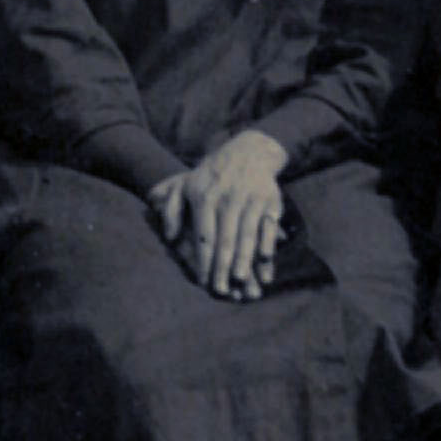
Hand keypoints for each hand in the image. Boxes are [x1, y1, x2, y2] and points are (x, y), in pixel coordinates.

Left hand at [163, 136, 292, 298]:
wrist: (249, 150)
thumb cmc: (211, 175)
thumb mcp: (185, 185)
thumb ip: (171, 210)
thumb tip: (170, 238)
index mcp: (204, 197)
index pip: (203, 234)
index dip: (203, 259)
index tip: (202, 282)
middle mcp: (228, 198)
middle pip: (226, 238)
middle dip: (223, 266)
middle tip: (221, 290)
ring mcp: (250, 199)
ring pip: (247, 234)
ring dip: (245, 260)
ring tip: (242, 282)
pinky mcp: (270, 200)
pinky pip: (269, 227)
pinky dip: (268, 246)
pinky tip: (266, 265)